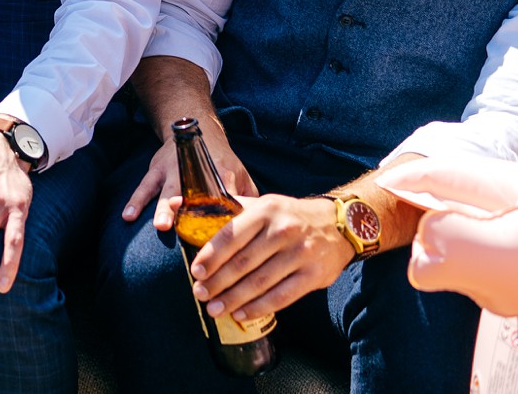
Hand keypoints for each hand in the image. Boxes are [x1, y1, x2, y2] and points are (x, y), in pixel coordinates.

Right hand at [122, 118, 256, 230]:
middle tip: (191, 230)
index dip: (224, 216)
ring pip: (167, 191)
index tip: (225, 240)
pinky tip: (127, 217)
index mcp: (221, 172)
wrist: (193, 129)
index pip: (225, 198)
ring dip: (164, 208)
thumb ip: (248, 197)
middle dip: (190, 212)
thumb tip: (258, 227)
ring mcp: (173, 170)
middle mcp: (195, 171)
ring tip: (160, 226)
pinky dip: (135, 201)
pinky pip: (144, 187)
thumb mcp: (239, 172)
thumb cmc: (220, 158)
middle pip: (192, 195)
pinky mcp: (156, 170)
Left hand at [188, 194, 351, 323]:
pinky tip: (241, 314)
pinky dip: (259, 308)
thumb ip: (228, 208)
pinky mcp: (313, 276)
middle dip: (218, 282)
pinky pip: (281, 297)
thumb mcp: (263, 204)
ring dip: (234, 299)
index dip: (211, 256)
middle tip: (200, 294)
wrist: (338, 224)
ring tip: (215, 309)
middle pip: (243, 263)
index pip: (231, 235)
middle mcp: (283, 231)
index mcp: (265, 210)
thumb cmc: (289, 216)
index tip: (196, 272)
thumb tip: (179, 204)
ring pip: (260, 282)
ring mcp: (300, 254)